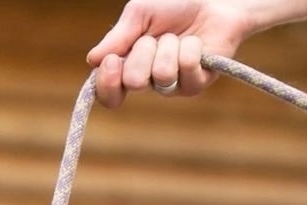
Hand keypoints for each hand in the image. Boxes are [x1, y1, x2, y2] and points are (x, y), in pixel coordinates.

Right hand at [87, 2, 254, 106]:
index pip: (108, 93)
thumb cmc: (174, 5)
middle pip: (134, 81)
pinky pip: (186, 69)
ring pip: (162, 74)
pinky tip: (195, 43)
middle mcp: (147, 82)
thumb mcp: (139, 13)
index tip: (113, 61)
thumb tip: (92, 60)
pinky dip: (191, 48)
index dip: (107, 82)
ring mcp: (171, 87)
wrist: (213, 0)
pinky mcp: (195, 85)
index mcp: (128, 67)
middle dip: (145, 50)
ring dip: (170, 46)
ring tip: (178, 37)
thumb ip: (117, 37)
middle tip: (156, 38)